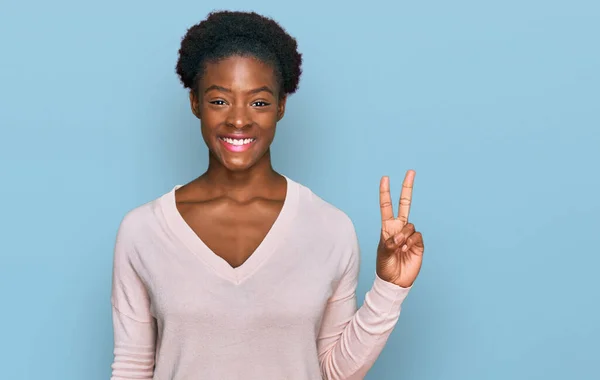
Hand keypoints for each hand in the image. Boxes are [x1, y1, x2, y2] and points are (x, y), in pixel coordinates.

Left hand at [376, 170, 423, 287]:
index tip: (385, 178)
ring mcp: (409, 235)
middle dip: (407, 188)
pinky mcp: (419, 244)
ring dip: (403, 236)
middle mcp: (399, 228)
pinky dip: (411, 242)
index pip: (386, 206)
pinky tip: (406, 250)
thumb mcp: (382, 253)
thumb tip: (400, 235)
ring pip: (410, 225)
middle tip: (411, 171)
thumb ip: (389, 242)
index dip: (385, 192)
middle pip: (405, 204)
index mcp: (387, 227)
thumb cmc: (385, 266)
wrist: (395, 281)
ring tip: (399, 248)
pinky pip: (417, 235)